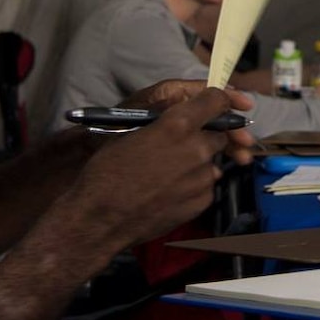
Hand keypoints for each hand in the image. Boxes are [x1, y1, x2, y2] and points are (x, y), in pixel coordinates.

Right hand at [66, 88, 245, 248]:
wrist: (100, 219)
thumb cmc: (107, 173)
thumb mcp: (130, 133)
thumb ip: (163, 123)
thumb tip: (180, 119)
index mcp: (177, 124)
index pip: (217, 100)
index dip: (217, 101)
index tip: (214, 105)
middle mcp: (196, 148)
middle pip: (218, 135)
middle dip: (205, 137)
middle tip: (180, 147)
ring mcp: (202, 177)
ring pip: (211, 162)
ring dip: (197, 163)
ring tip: (169, 173)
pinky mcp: (202, 201)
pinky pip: (206, 186)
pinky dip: (194, 186)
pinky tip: (170, 191)